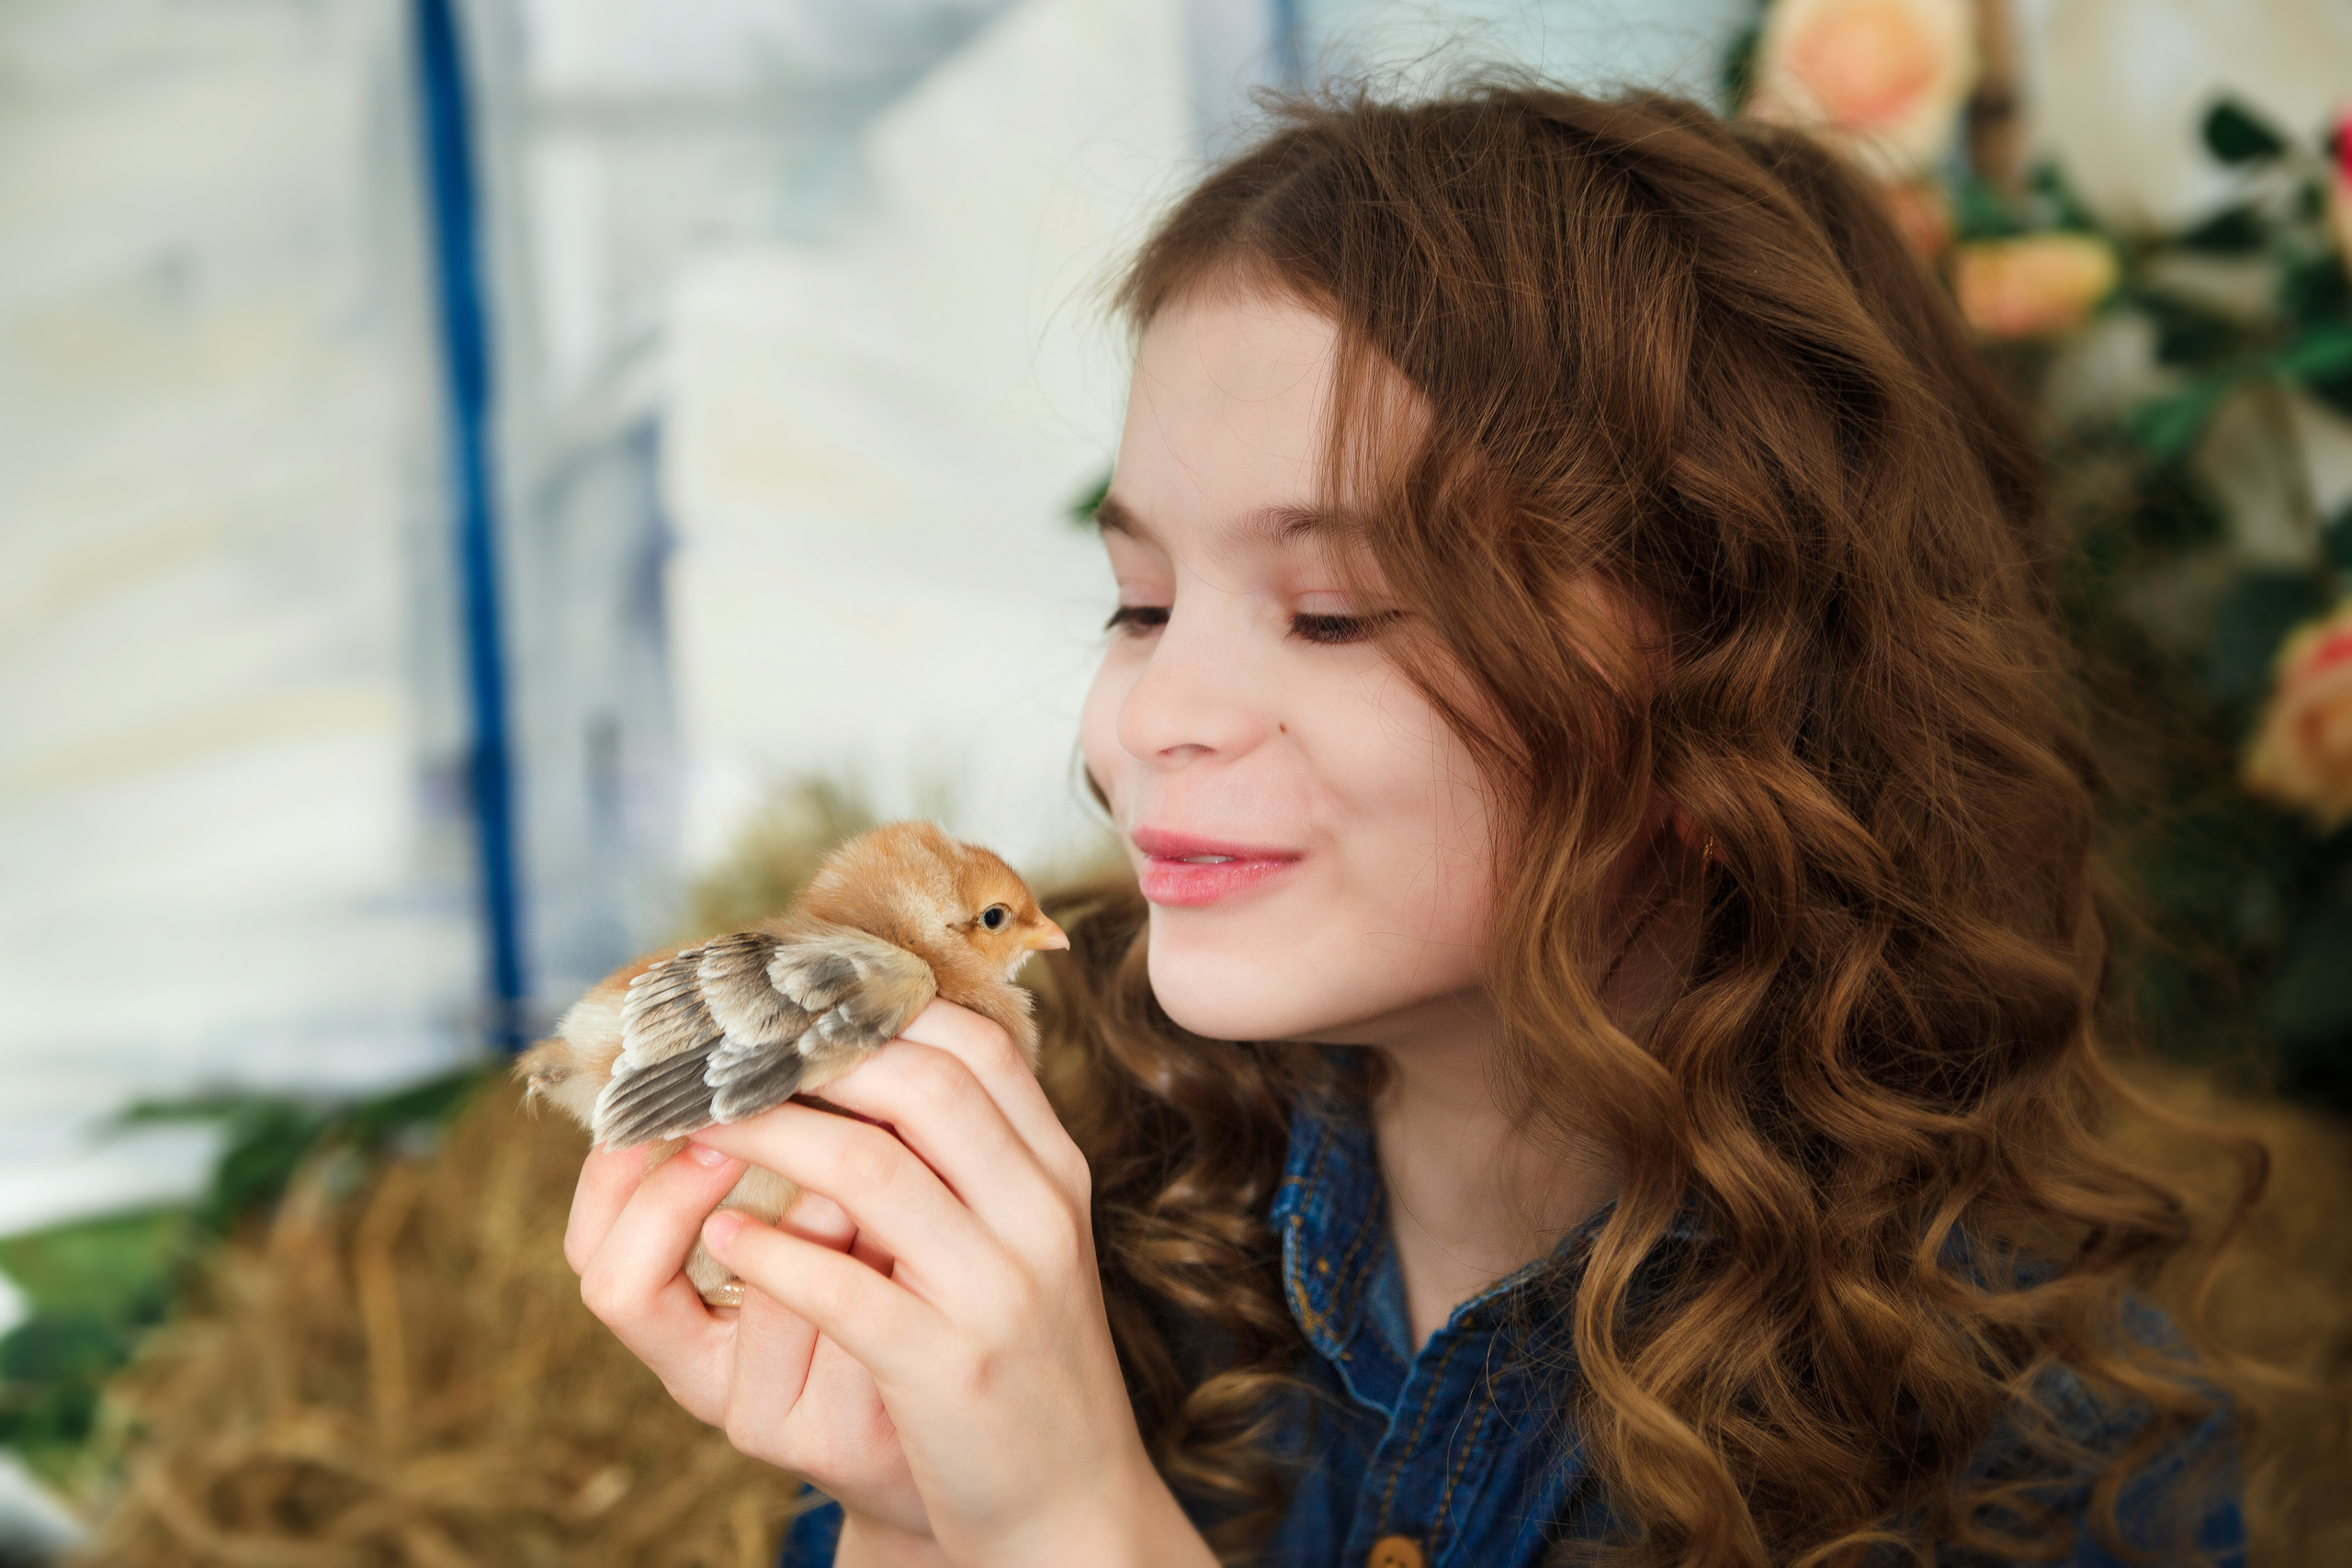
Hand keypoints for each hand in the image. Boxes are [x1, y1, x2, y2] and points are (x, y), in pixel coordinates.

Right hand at [565, 1109, 931, 1538]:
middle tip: (738, 1117)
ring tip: (844, 1161)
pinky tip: (888, 1222)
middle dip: (672, 1189)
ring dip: (792, 1218)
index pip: (593, 1244)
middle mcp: (701, 1369)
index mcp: (683, 1310)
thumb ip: (793, 1146)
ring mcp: (759, 1413)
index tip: (678, 1091)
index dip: (614, 1170)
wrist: (973, 1415)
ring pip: (726, 1317)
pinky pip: (825, 1348)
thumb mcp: (832, 1213)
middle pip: (614, 1284)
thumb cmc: (894, 1288)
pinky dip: (847, 1272)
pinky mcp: (831, 1443)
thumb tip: (779, 1026)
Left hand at [569, 1000, 1213, 1567]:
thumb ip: (971, 1157)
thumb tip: (865, 1060)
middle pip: (924, 1084)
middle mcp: (1040, 1216)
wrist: (1074, 1504)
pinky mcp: (950, 1370)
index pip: (977, 1045)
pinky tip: (724, 1236)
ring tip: (697, 1122)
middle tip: (723, 1049)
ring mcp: (999, 1291)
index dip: (878, 1008)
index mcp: (1056, 1172)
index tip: (791, 1003)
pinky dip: (772, 1255)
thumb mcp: (1021, 1240)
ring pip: (872, 1173)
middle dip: (810, 1056)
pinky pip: (844, 1291)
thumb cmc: (1023, 1358)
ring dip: (768, 1135)